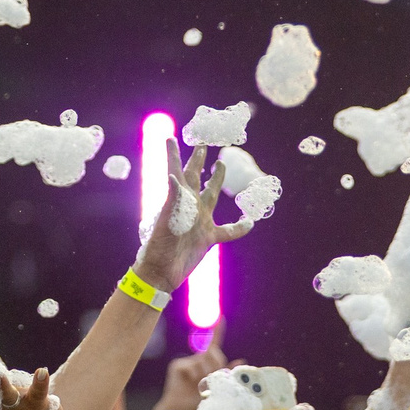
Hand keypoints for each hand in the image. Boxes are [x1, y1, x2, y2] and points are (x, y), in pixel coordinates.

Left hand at [134, 139, 257, 294]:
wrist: (162, 272)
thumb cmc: (160, 246)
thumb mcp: (166, 220)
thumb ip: (173, 199)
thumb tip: (173, 175)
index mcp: (179, 200)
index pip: (177, 171)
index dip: (173, 154)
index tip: (170, 138)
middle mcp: (190, 207)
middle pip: (196, 178)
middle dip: (199, 160)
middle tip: (202, 145)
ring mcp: (200, 221)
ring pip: (212, 197)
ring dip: (217, 182)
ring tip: (221, 166)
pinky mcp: (208, 238)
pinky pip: (228, 232)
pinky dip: (239, 228)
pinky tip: (250, 223)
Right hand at [156, 322, 230, 409]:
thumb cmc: (199, 401)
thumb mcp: (217, 386)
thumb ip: (227, 372)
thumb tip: (242, 359)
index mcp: (206, 363)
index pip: (213, 344)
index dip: (218, 331)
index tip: (222, 318)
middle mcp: (195, 360)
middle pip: (212, 353)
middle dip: (217, 365)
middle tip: (213, 379)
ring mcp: (185, 362)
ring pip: (203, 360)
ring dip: (206, 374)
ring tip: (200, 386)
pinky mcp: (177, 365)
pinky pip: (192, 366)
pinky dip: (194, 376)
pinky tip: (189, 384)